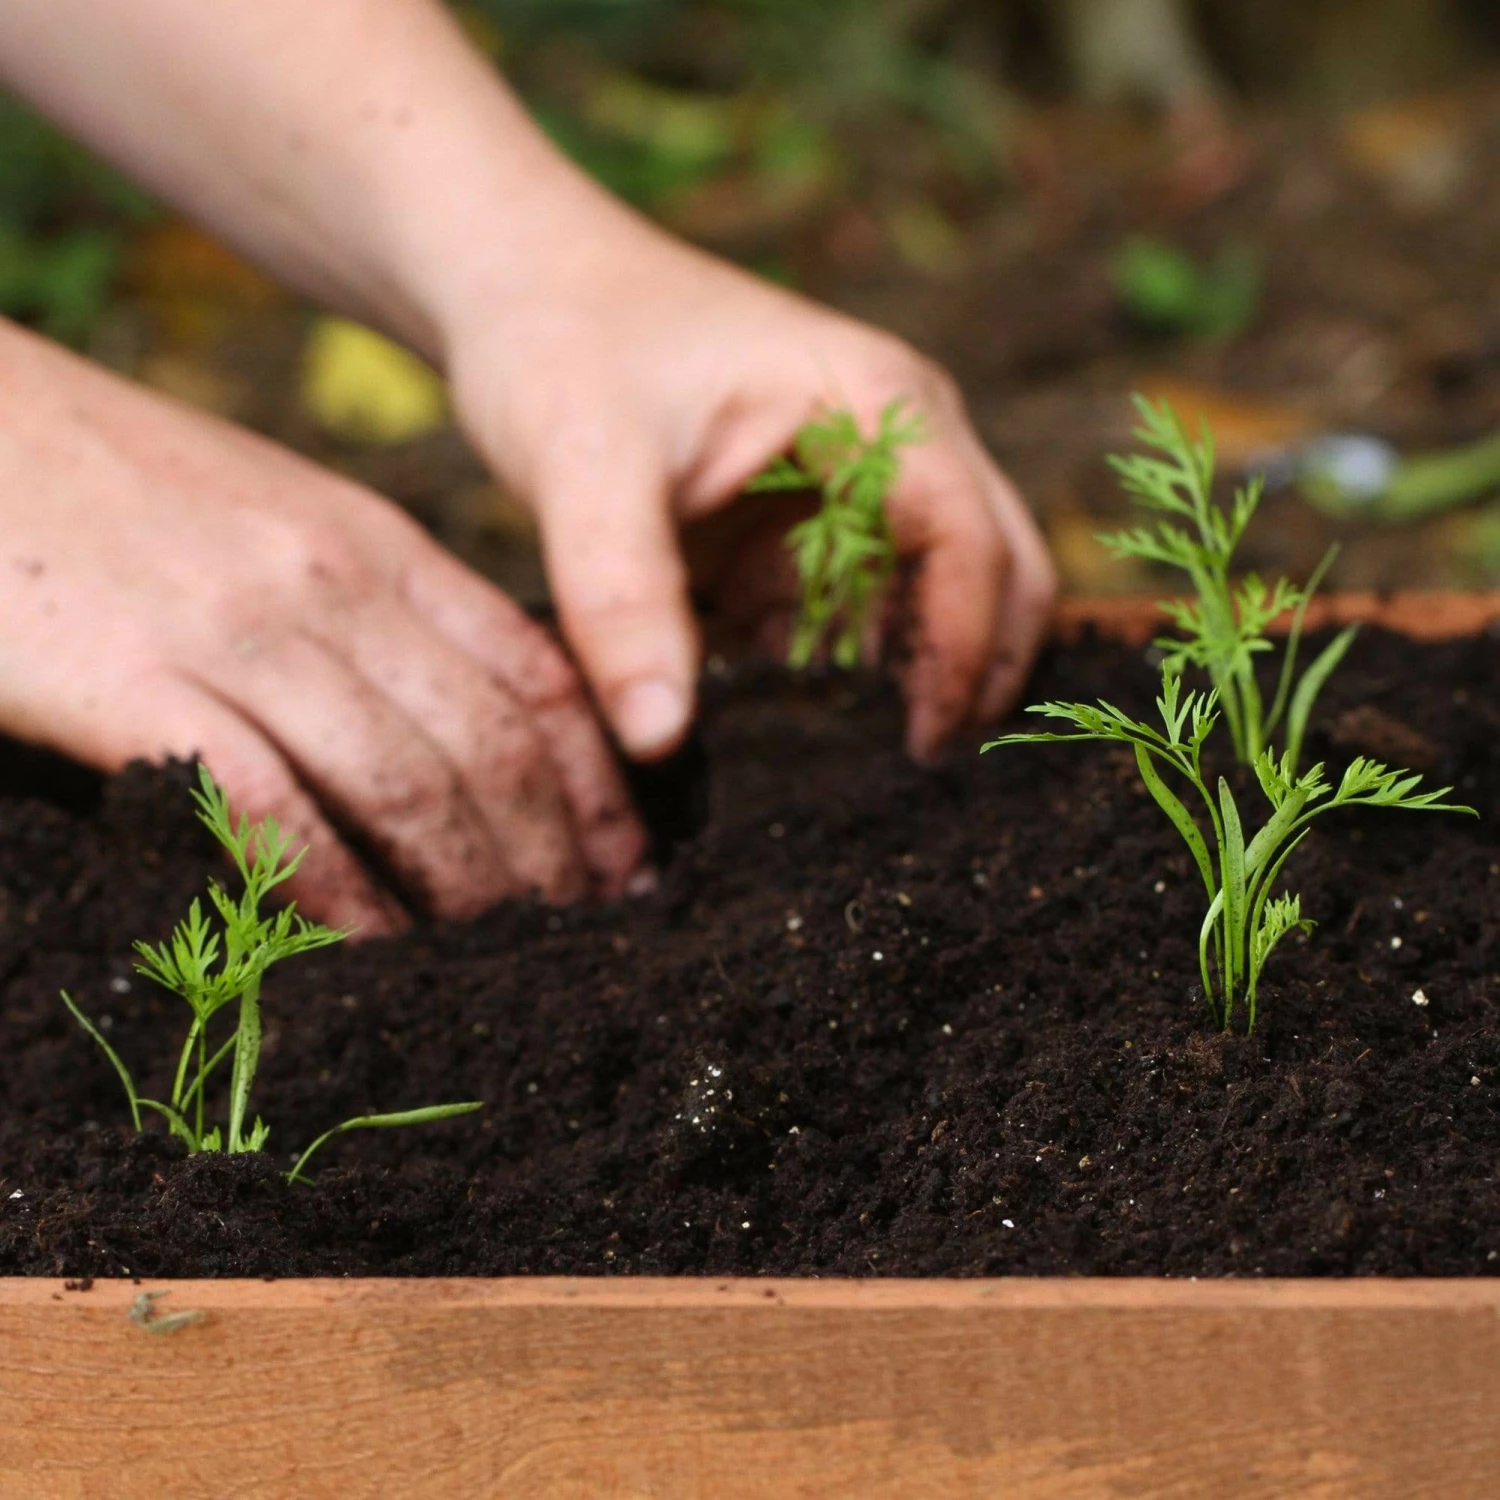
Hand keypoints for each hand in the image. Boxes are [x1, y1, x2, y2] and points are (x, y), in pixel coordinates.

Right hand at [0, 320, 644, 931]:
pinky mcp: (136, 682)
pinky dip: (335, 892)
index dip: (598, 781)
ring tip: (500, 962)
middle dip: (553, 855)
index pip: (536, 672)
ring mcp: (241, 629)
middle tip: (581, 936)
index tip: (626, 859)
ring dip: (466, 891)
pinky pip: (274, 808)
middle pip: (491, 743)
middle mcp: (335, 581)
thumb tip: (459, 715)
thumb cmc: (121, 481)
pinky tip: (369, 951)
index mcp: (381, 541)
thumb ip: (374, 601)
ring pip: (404, 785)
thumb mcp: (283, 513)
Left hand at [446, 220, 1057, 762]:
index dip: (966, 653)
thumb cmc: (562, 340)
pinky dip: (827, 665)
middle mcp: (892, 437)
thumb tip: (659, 740)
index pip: (974, 544)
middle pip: (992, 569)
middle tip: (915, 772)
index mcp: (881, 405)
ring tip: (841, 762)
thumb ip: (624, 602)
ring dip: (897, 674)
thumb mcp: (585, 470)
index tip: (921, 750)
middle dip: (970, 669)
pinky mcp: (799, 514)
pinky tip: (780, 719)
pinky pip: (844, 606)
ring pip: (924, 596)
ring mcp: (851, 476)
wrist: (516, 281)